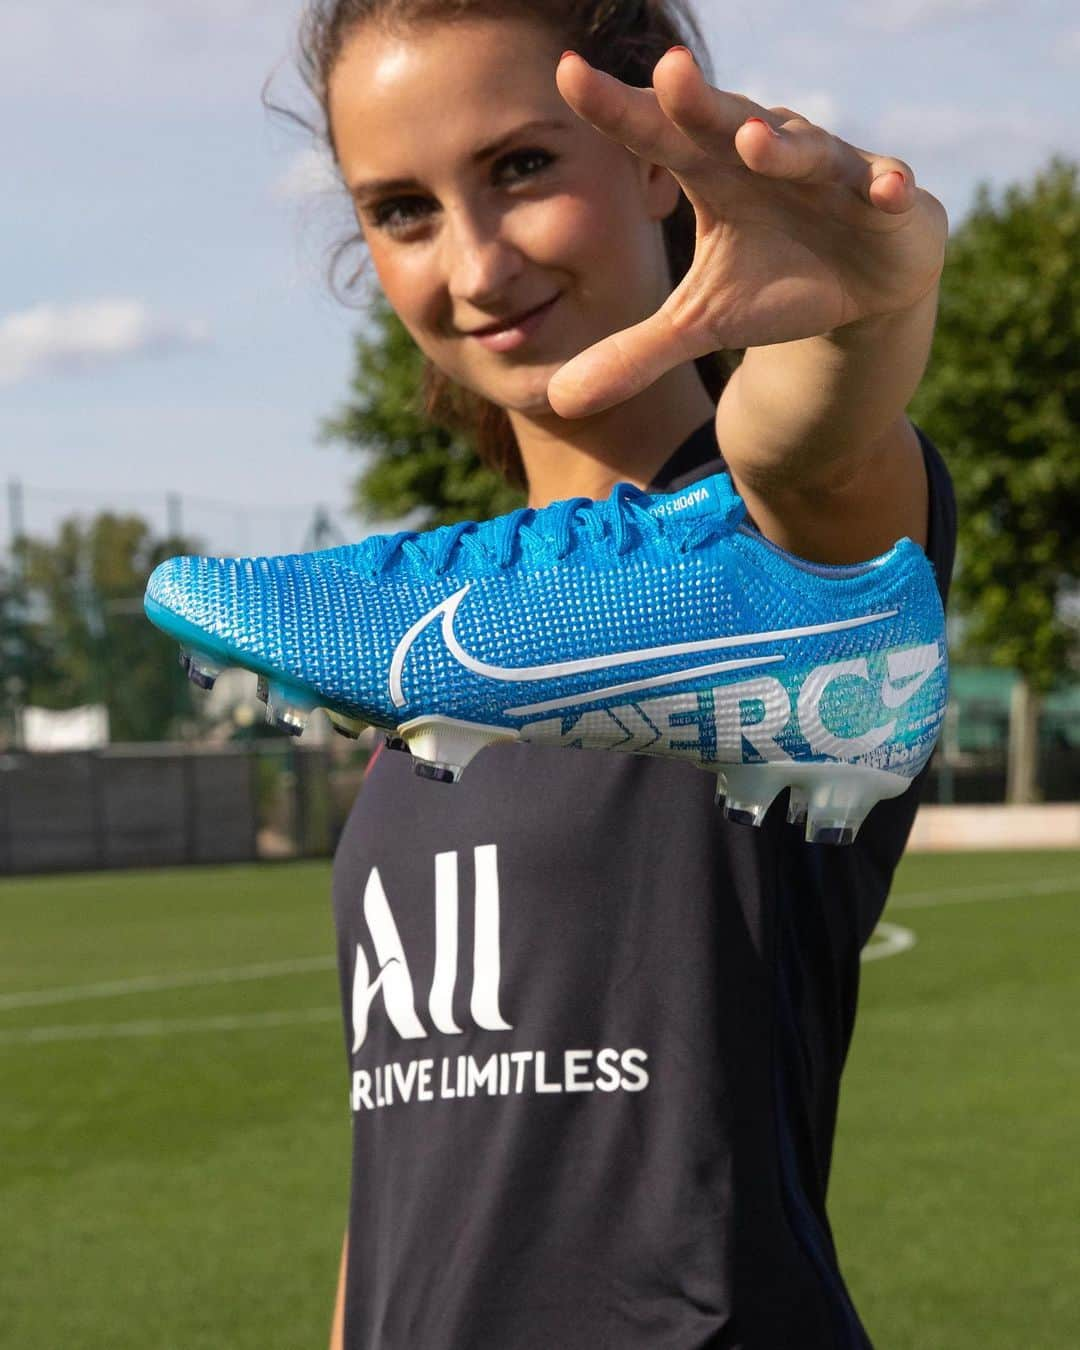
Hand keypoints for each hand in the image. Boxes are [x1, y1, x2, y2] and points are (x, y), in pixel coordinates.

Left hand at [547, 48, 947, 418]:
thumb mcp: (699, 322)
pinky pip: (885, 185)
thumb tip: (559, 401)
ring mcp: (828, 171)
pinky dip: (886, 187)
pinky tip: (887, 191)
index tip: (567, 74)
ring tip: (752, 143)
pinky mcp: (884, 195)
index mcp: (712, 172)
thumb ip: (635, 352)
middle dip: (699, 100)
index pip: (655, 133)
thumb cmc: (773, 282)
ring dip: (782, 146)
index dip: (613, 106)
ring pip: (804, 150)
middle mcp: (766, 155)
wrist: (860, 291)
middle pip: (727, 121)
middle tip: (667, 74)